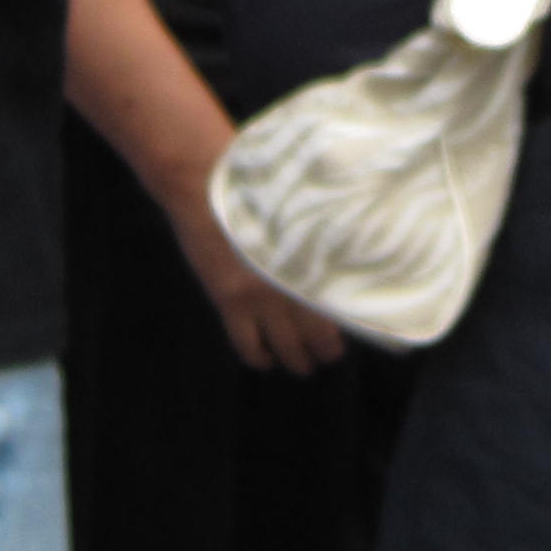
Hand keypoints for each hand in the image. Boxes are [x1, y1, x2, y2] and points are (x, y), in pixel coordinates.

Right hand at [176, 191, 344, 373]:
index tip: (347, 332)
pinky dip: (257, 358)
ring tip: (303, 367)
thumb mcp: (292, 211)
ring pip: (285, 345)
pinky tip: (263, 360)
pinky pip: (246, 343)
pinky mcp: (229, 300)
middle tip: (328, 358)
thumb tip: (330, 256)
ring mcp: (259, 295)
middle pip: (316, 333)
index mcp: (310, 258)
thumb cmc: (252, 186)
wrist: (203, 183)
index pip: (337, 306)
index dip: (344, 325)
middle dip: (323, 352)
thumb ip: (311, 238)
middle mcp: (291, 282)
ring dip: (297, 361)